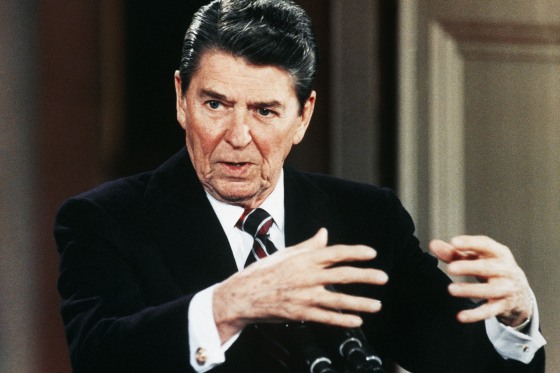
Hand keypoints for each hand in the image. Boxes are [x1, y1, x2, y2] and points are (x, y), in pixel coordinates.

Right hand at [213, 228, 387, 341]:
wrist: (244, 295)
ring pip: (339, 300)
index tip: (372, 253)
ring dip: (361, 303)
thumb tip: (324, 234)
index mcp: (304, 259)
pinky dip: (343, 320)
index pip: (336, 252)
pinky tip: (356, 321)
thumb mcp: (286, 253)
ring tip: (376, 305)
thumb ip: (308, 245)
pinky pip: (327, 318)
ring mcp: (305, 296)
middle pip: (343, 275)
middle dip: (366, 276)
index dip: (356, 252)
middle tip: (383, 278)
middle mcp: (308, 276)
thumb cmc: (263, 272)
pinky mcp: (301, 313)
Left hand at [429, 235, 531, 326]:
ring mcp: (506, 289)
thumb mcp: (477, 258)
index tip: (454, 242)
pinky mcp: (503, 306)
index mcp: (499, 254)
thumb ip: (454, 252)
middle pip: (487, 268)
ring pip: (489, 290)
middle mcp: (506, 270)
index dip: (470, 243)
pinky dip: (475, 315)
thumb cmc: (492, 269)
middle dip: (469, 267)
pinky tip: (460, 316)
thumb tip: (433, 245)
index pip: (486, 245)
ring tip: (451, 289)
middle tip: (450, 268)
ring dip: (470, 290)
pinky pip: (489, 311)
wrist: (520, 293)